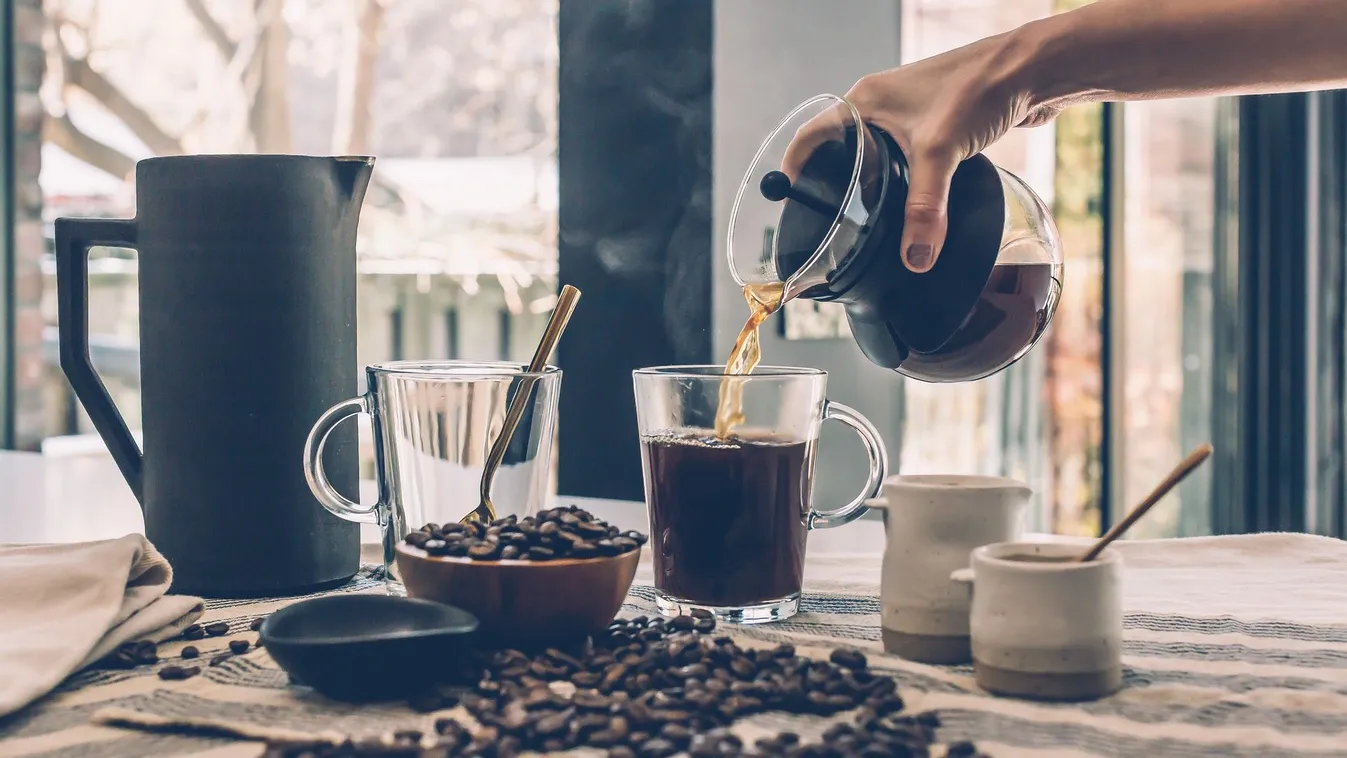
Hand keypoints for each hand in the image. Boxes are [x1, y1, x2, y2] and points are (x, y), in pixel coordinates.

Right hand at [784, 31, 1052, 272]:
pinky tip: (915, 204)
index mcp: (864, 102)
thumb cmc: (978, 86)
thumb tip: (915, 258)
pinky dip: (906, 181)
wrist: (1031, 69)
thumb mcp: (940, 153)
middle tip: (833, 220)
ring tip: (871, 219)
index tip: (788, 199)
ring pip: (878, 156)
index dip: (795, 167)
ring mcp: (909, 114)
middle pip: (843, 150)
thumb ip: (924, 209)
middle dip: (838, 185)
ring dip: (875, 185)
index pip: (812, 136)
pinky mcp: (937, 125)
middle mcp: (881, 105)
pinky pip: (908, 159)